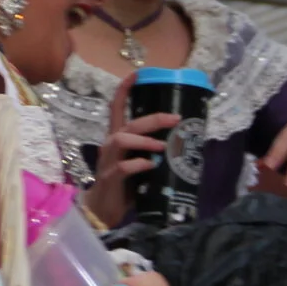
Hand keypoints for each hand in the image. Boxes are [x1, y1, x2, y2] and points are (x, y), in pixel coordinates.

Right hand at [83, 77, 174, 228]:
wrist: (102, 211)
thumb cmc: (124, 186)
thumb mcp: (138, 164)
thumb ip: (152, 153)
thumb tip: (183, 145)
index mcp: (117, 138)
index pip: (116, 108)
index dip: (125, 90)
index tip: (138, 74)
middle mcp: (110, 145)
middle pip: (128, 124)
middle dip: (153, 119)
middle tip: (175, 119)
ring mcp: (108, 161)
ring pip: (122, 140)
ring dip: (145, 140)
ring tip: (163, 146)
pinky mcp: (110, 178)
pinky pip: (124, 167)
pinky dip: (140, 164)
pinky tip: (151, 166)